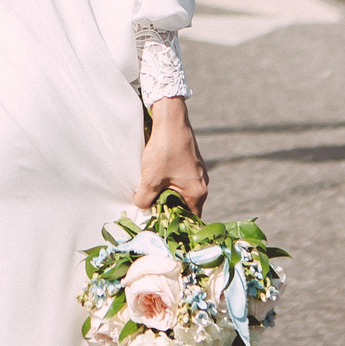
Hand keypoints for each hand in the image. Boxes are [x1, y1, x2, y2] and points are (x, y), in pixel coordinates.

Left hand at [136, 97, 209, 215]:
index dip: (175, 224)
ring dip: (168, 195)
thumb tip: (142, 209)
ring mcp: (198, 173)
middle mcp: (202, 184)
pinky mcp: (191, 163)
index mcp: (197, 192)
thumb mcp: (151, 179)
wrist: (171, 120)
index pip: (190, 219)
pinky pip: (181, 180)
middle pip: (186, 206)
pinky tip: (156, 178)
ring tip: (152, 194)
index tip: (160, 225)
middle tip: (152, 210)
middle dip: (169, 209)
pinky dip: (170, 183)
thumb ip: (145, 199)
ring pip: (182, 192)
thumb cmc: (164, 150)